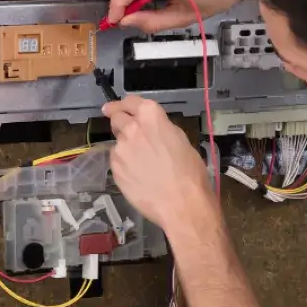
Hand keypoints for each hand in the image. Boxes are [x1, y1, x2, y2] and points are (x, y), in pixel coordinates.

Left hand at [105, 95, 215, 235]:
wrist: (181, 205)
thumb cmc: (190, 174)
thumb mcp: (182, 141)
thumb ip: (162, 130)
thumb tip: (153, 131)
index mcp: (151, 117)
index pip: (131, 101)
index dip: (125, 104)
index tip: (118, 107)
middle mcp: (132, 129)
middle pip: (116, 118)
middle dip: (118, 121)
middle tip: (122, 127)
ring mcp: (121, 149)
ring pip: (118, 143)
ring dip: (125, 147)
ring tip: (141, 164)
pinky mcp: (115, 169)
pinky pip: (117, 162)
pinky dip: (124, 166)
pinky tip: (138, 177)